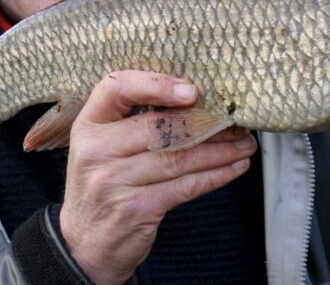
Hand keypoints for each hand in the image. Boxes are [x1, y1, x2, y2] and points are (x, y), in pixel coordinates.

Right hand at [59, 70, 255, 284]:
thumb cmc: (102, 187)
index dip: (155, 83)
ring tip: (244, 144)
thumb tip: (192, 102)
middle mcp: (96, 150)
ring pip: (178, 157)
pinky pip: (185, 186)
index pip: (116, 87)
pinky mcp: (136, 209)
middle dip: (205, 123)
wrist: (85, 246)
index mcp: (88, 126)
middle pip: (158, 126)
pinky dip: (215, 176)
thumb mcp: (101, 148)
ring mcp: (114, 181)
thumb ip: (131, 123)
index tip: (191, 91)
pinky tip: (233, 168)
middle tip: (235, 122)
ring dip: (219, 150)